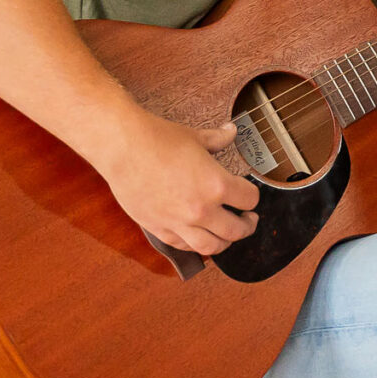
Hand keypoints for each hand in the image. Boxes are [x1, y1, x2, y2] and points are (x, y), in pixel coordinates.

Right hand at [95, 109, 260, 257]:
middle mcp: (202, 209)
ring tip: (227, 234)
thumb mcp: (196, 137)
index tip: (250, 194)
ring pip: (212, 246)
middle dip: (247, 226)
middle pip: (236, 230)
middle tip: (248, 220)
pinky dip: (196, 245)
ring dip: (225, 242)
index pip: (249, 200)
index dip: (253, 196)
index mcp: (216, 185)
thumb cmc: (158, 139)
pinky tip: (199, 236)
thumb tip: (231, 131)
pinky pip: (184, 246)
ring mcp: (180, 223)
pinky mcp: (159, 229)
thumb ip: (218, 139)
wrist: (123, 147)